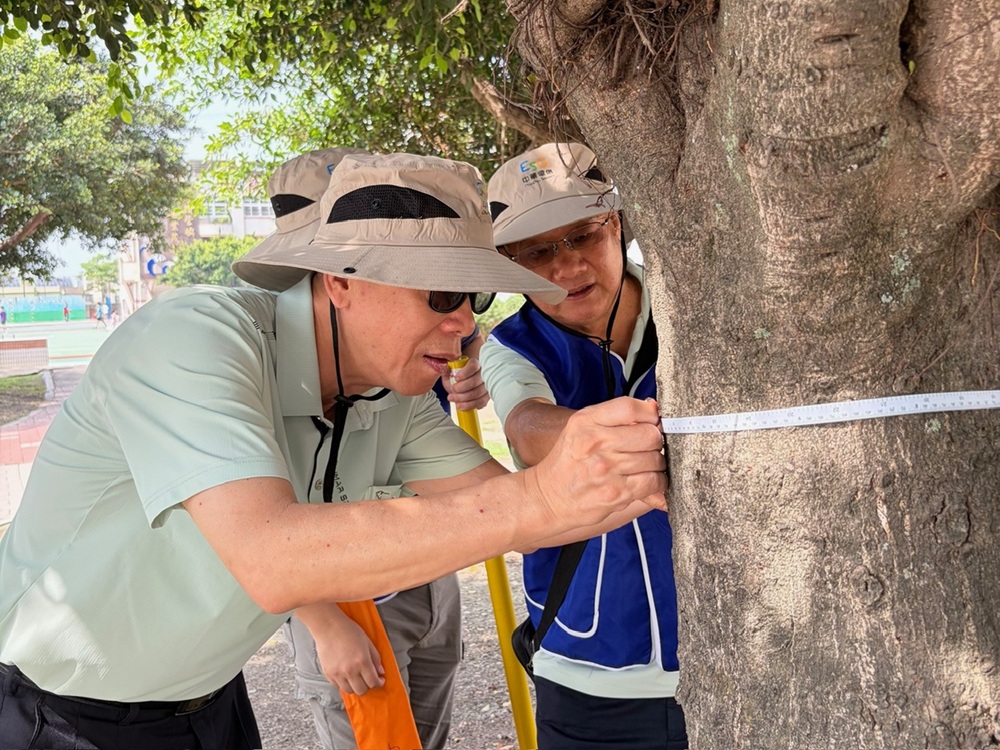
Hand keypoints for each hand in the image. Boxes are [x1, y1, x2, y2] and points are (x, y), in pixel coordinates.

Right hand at [310, 608, 385, 694]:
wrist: (329, 626)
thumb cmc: (348, 630)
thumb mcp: (367, 642)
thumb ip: (375, 658)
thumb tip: (380, 671)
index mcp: (362, 661)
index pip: (373, 682)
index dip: (378, 683)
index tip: (379, 681)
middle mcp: (350, 670)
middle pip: (361, 690)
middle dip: (367, 686)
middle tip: (368, 679)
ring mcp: (338, 673)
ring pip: (349, 691)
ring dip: (355, 686)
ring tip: (356, 678)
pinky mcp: (328, 674)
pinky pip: (338, 686)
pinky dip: (343, 683)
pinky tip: (346, 675)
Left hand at [443, 357, 488, 410]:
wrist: (461, 386)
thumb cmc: (456, 377)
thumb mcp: (450, 372)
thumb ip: (447, 370)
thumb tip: (444, 369)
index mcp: (474, 364)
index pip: (473, 366)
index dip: (465, 373)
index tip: (456, 379)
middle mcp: (484, 373)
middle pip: (475, 381)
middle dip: (462, 388)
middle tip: (452, 390)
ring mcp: (487, 385)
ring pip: (478, 393)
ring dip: (464, 399)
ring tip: (453, 399)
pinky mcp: (487, 395)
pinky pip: (482, 402)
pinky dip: (471, 405)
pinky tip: (462, 405)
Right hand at [527, 397, 666, 528]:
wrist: (548, 497)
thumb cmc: (568, 462)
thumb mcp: (581, 428)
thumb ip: (615, 416)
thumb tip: (653, 408)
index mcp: (586, 421)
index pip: (630, 407)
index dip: (650, 414)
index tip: (652, 421)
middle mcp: (595, 443)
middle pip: (649, 434)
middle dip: (655, 440)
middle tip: (649, 446)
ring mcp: (606, 469)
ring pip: (655, 459)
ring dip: (657, 463)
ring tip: (645, 465)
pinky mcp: (616, 493)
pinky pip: (654, 482)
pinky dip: (658, 482)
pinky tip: (647, 480)